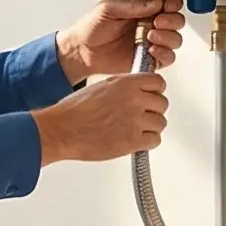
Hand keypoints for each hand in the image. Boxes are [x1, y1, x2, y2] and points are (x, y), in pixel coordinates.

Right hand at [32, 73, 167, 164]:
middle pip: (162, 103)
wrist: (63, 130)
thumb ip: (124, 87)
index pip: (158, 83)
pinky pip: (155, 140)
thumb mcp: (102, 86)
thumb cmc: (75, 110)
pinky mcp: (133, 141)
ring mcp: (135, 120)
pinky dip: (148, 142)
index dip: (155, 91)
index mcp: (127, 83)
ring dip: (151, 127)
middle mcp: (134, 100)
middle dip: (153, 110)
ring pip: (160, 123)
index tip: (152, 96)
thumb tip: (138, 90)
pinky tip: (136, 140)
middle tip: (143, 116)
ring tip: (137, 130)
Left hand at [56, 0, 183, 82]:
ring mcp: (151, 42)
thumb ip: (132, 4)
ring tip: (150, 35)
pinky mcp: (149, 59)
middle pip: (177, 20)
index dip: (172, 2)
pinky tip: (151, 49)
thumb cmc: (92, 27)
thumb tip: (153, 2)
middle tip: (158, 21)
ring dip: (168, 36)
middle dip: (172, 20)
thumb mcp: (108, 7)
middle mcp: (151, 24)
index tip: (166, 5)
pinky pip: (167, 58)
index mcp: (143, 8)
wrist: (82, 51)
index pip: (168, 1)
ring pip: (175, 39)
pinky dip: (164, 53)